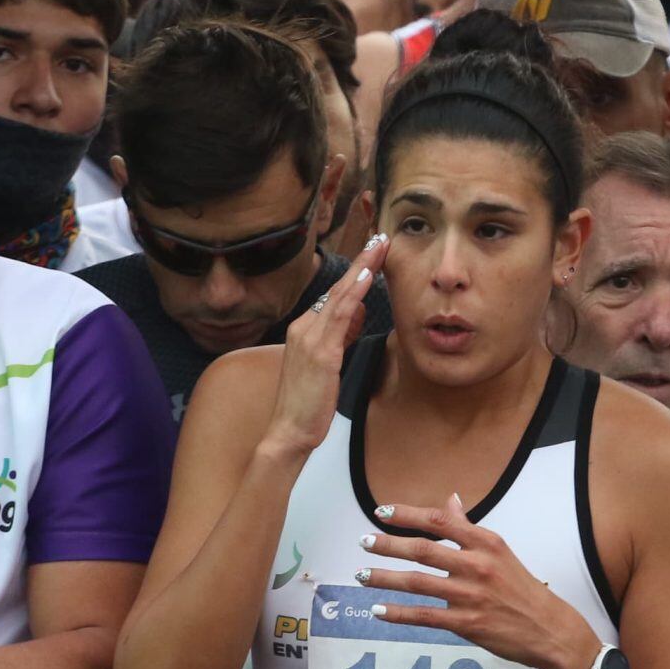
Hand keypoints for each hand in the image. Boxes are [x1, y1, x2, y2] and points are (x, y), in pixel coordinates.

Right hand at [262, 237, 383, 459]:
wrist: (288, 431)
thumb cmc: (307, 403)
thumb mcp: (327, 364)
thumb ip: (340, 336)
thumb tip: (357, 312)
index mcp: (303, 330)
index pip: (333, 294)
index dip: (355, 272)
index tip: (373, 251)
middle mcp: (303, 328)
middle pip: (337, 287)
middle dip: (361, 260)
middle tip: (381, 238)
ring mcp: (310, 339)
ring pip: (340, 295)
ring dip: (362, 268)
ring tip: (380, 247)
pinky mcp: (320, 353)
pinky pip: (340, 316)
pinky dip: (353, 293)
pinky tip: (367, 277)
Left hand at [358, 493, 601, 668]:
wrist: (549, 628)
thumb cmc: (521, 588)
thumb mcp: (499, 551)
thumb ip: (469, 528)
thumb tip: (450, 500)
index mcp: (486, 542)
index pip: (440, 521)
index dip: (407, 515)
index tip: (381, 511)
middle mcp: (477, 565)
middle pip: (423, 550)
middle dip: (388, 545)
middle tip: (363, 542)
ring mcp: (471, 595)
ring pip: (418, 583)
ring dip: (385, 578)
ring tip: (361, 575)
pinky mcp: (467, 623)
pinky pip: (424, 616)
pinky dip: (398, 613)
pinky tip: (378, 610)